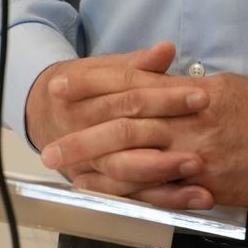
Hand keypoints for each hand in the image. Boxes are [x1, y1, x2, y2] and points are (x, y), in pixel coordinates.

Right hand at [27, 43, 211, 210]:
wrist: (43, 115)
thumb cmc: (84, 88)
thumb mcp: (103, 70)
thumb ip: (137, 63)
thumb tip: (166, 49)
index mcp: (82, 96)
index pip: (127, 93)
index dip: (165, 96)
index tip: (202, 96)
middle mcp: (80, 130)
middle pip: (125, 132)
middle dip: (165, 133)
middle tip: (205, 129)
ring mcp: (88, 161)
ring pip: (125, 169)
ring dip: (164, 171)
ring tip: (200, 169)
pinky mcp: (99, 185)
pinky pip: (133, 196)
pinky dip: (165, 198)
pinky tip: (195, 197)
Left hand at [27, 46, 247, 211]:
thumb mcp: (221, 86)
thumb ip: (183, 85)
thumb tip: (155, 76)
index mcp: (188, 92)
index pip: (131, 83)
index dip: (91, 85)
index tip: (58, 85)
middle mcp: (186, 122)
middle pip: (122, 123)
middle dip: (82, 133)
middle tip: (49, 145)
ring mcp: (193, 155)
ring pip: (134, 158)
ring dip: (95, 165)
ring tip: (66, 171)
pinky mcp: (202, 184)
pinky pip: (158, 189)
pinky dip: (127, 192)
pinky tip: (103, 193)